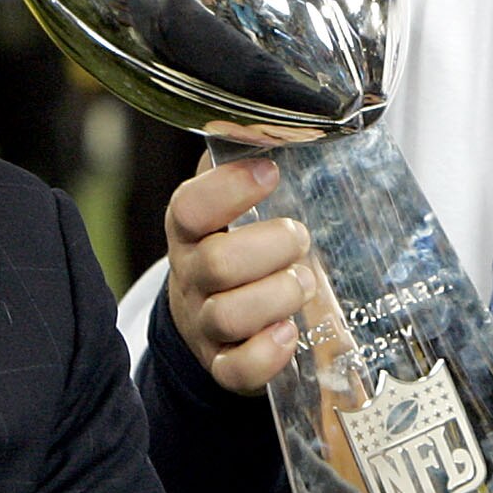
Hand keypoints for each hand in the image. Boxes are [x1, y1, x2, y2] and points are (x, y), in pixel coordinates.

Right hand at [165, 153, 309, 392]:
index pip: (189, 208)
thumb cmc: (242, 252)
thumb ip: (246, 165)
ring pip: (228, 315)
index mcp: (190, 230)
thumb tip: (268, 122)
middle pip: (216, 264)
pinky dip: (267, 353)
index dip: (228, 188)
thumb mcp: (236, 209)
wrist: (217, 324)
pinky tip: (291, 332)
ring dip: (276, 296)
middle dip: (269, 247)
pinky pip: (236, 369)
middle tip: (300, 238)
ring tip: (303, 281)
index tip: (270, 172)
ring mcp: (205, 325)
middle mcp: (191, 277)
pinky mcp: (224, 366)